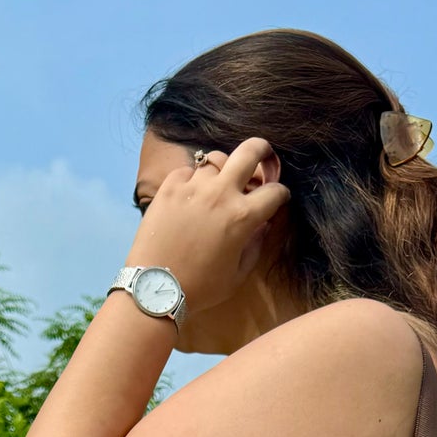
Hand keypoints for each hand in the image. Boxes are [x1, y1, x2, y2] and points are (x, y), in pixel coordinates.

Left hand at [125, 138, 289, 313]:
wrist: (155, 287)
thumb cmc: (200, 287)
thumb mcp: (237, 275)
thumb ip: (255, 246)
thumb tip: (263, 225)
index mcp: (243, 216)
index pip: (274, 191)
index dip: (281, 194)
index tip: (278, 198)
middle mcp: (221, 193)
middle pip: (249, 151)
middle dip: (262, 149)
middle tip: (262, 153)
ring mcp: (193, 186)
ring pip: (215, 159)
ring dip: (222, 170)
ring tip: (218, 182)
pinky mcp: (169, 186)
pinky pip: (187, 170)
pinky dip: (193, 179)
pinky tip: (190, 194)